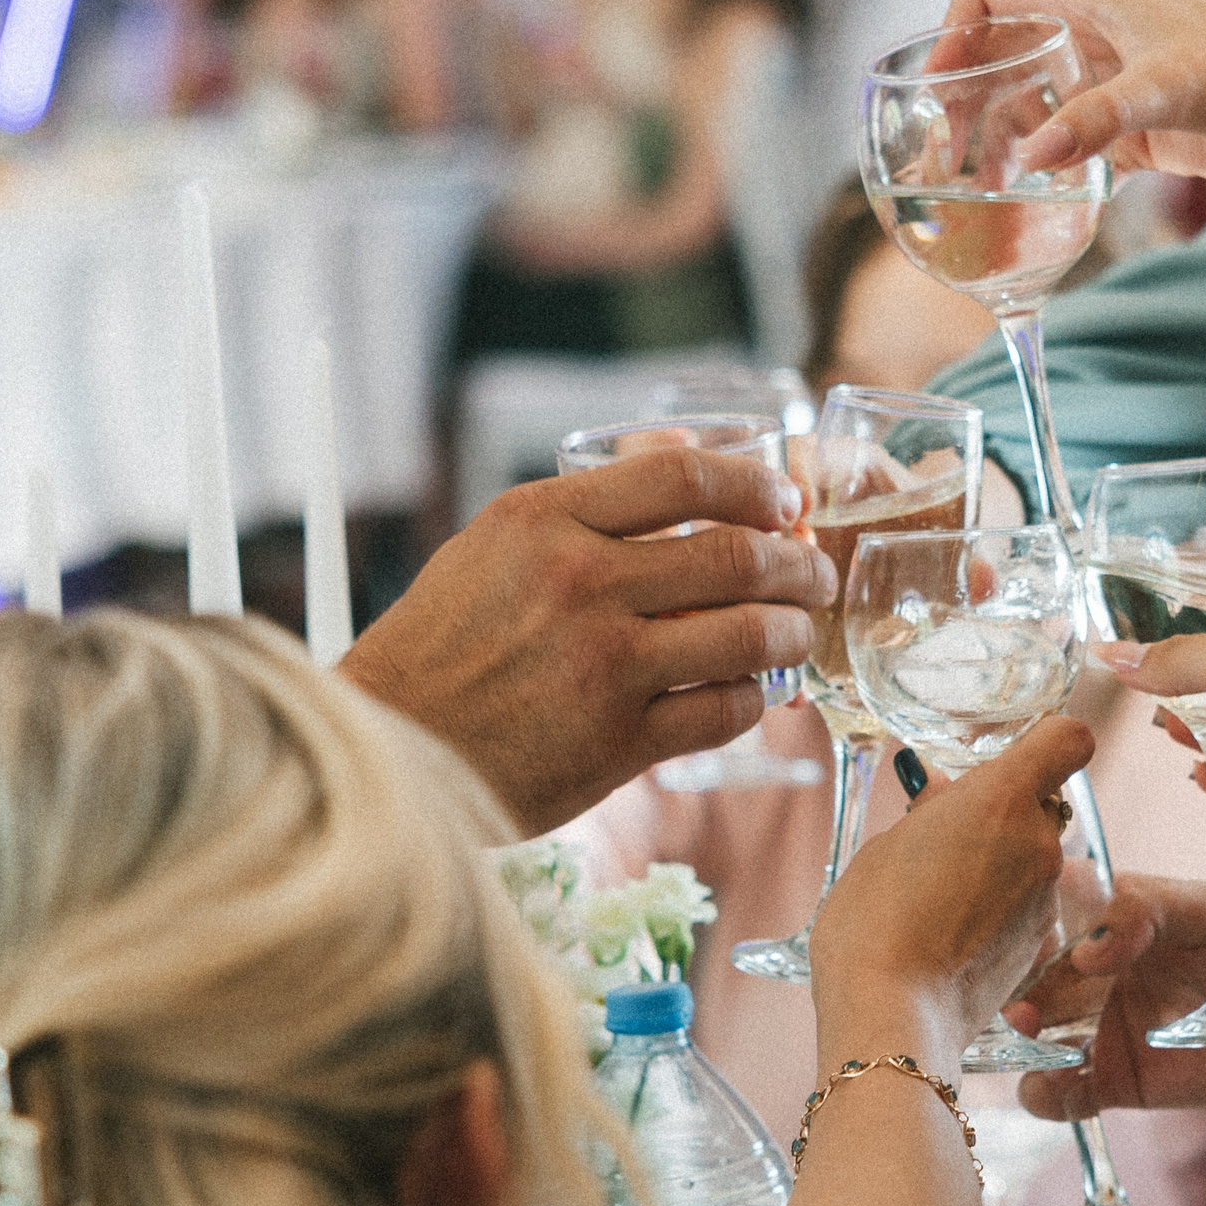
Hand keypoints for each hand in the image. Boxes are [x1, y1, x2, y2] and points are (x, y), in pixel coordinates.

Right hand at [338, 449, 833, 832]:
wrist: (390, 755)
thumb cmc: (441, 647)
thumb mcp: (494, 545)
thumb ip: (588, 501)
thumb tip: (685, 451)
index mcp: (544, 519)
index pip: (684, 476)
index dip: (754, 485)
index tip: (784, 502)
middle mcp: (579, 582)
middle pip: (734, 553)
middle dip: (796, 562)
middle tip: (814, 572)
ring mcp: (603, 664)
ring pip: (747, 633)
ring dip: (792, 631)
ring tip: (799, 632)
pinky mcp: (619, 741)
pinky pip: (723, 709)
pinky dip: (752, 699)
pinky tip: (750, 691)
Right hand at [808, 719, 1095, 1068]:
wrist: (890, 1013)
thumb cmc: (874, 921)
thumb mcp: (887, 847)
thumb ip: (931, 812)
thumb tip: (942, 795)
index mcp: (1001, 798)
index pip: (1068, 739)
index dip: (1048, 740)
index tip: (1017, 753)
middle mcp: (1038, 842)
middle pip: (1043, 803)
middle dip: (1004, 812)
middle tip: (948, 838)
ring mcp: (1046, 898)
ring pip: (1034, 858)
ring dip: (1001, 864)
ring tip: (941, 896)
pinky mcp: (1042, 946)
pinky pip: (1028, 906)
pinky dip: (1001, 910)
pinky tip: (953, 933)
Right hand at [942, 0, 1205, 181]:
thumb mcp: (1169, 88)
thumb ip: (1097, 119)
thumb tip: (1027, 160)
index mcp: (1087, 0)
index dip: (949, 33)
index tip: (934, 91)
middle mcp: (1090, 38)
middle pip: (996, 56)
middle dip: (962, 102)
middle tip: (944, 159)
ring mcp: (1109, 86)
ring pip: (1028, 107)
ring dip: (1000, 144)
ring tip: (979, 189)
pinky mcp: (1133, 132)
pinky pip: (1069, 150)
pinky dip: (1047, 175)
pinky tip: (1035, 206)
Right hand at [1015, 874, 1205, 1120]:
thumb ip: (1153, 910)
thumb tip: (1089, 947)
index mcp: (1117, 912)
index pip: (1052, 907)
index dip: (1034, 923)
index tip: (1050, 948)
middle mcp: (1096, 967)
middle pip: (1033, 977)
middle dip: (1019, 994)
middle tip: (1022, 1014)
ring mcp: (1100, 1025)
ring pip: (1036, 1037)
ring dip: (1020, 1047)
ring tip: (1030, 1053)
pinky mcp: (1114, 1080)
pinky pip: (1064, 1092)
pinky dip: (1047, 1096)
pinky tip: (1054, 1091)